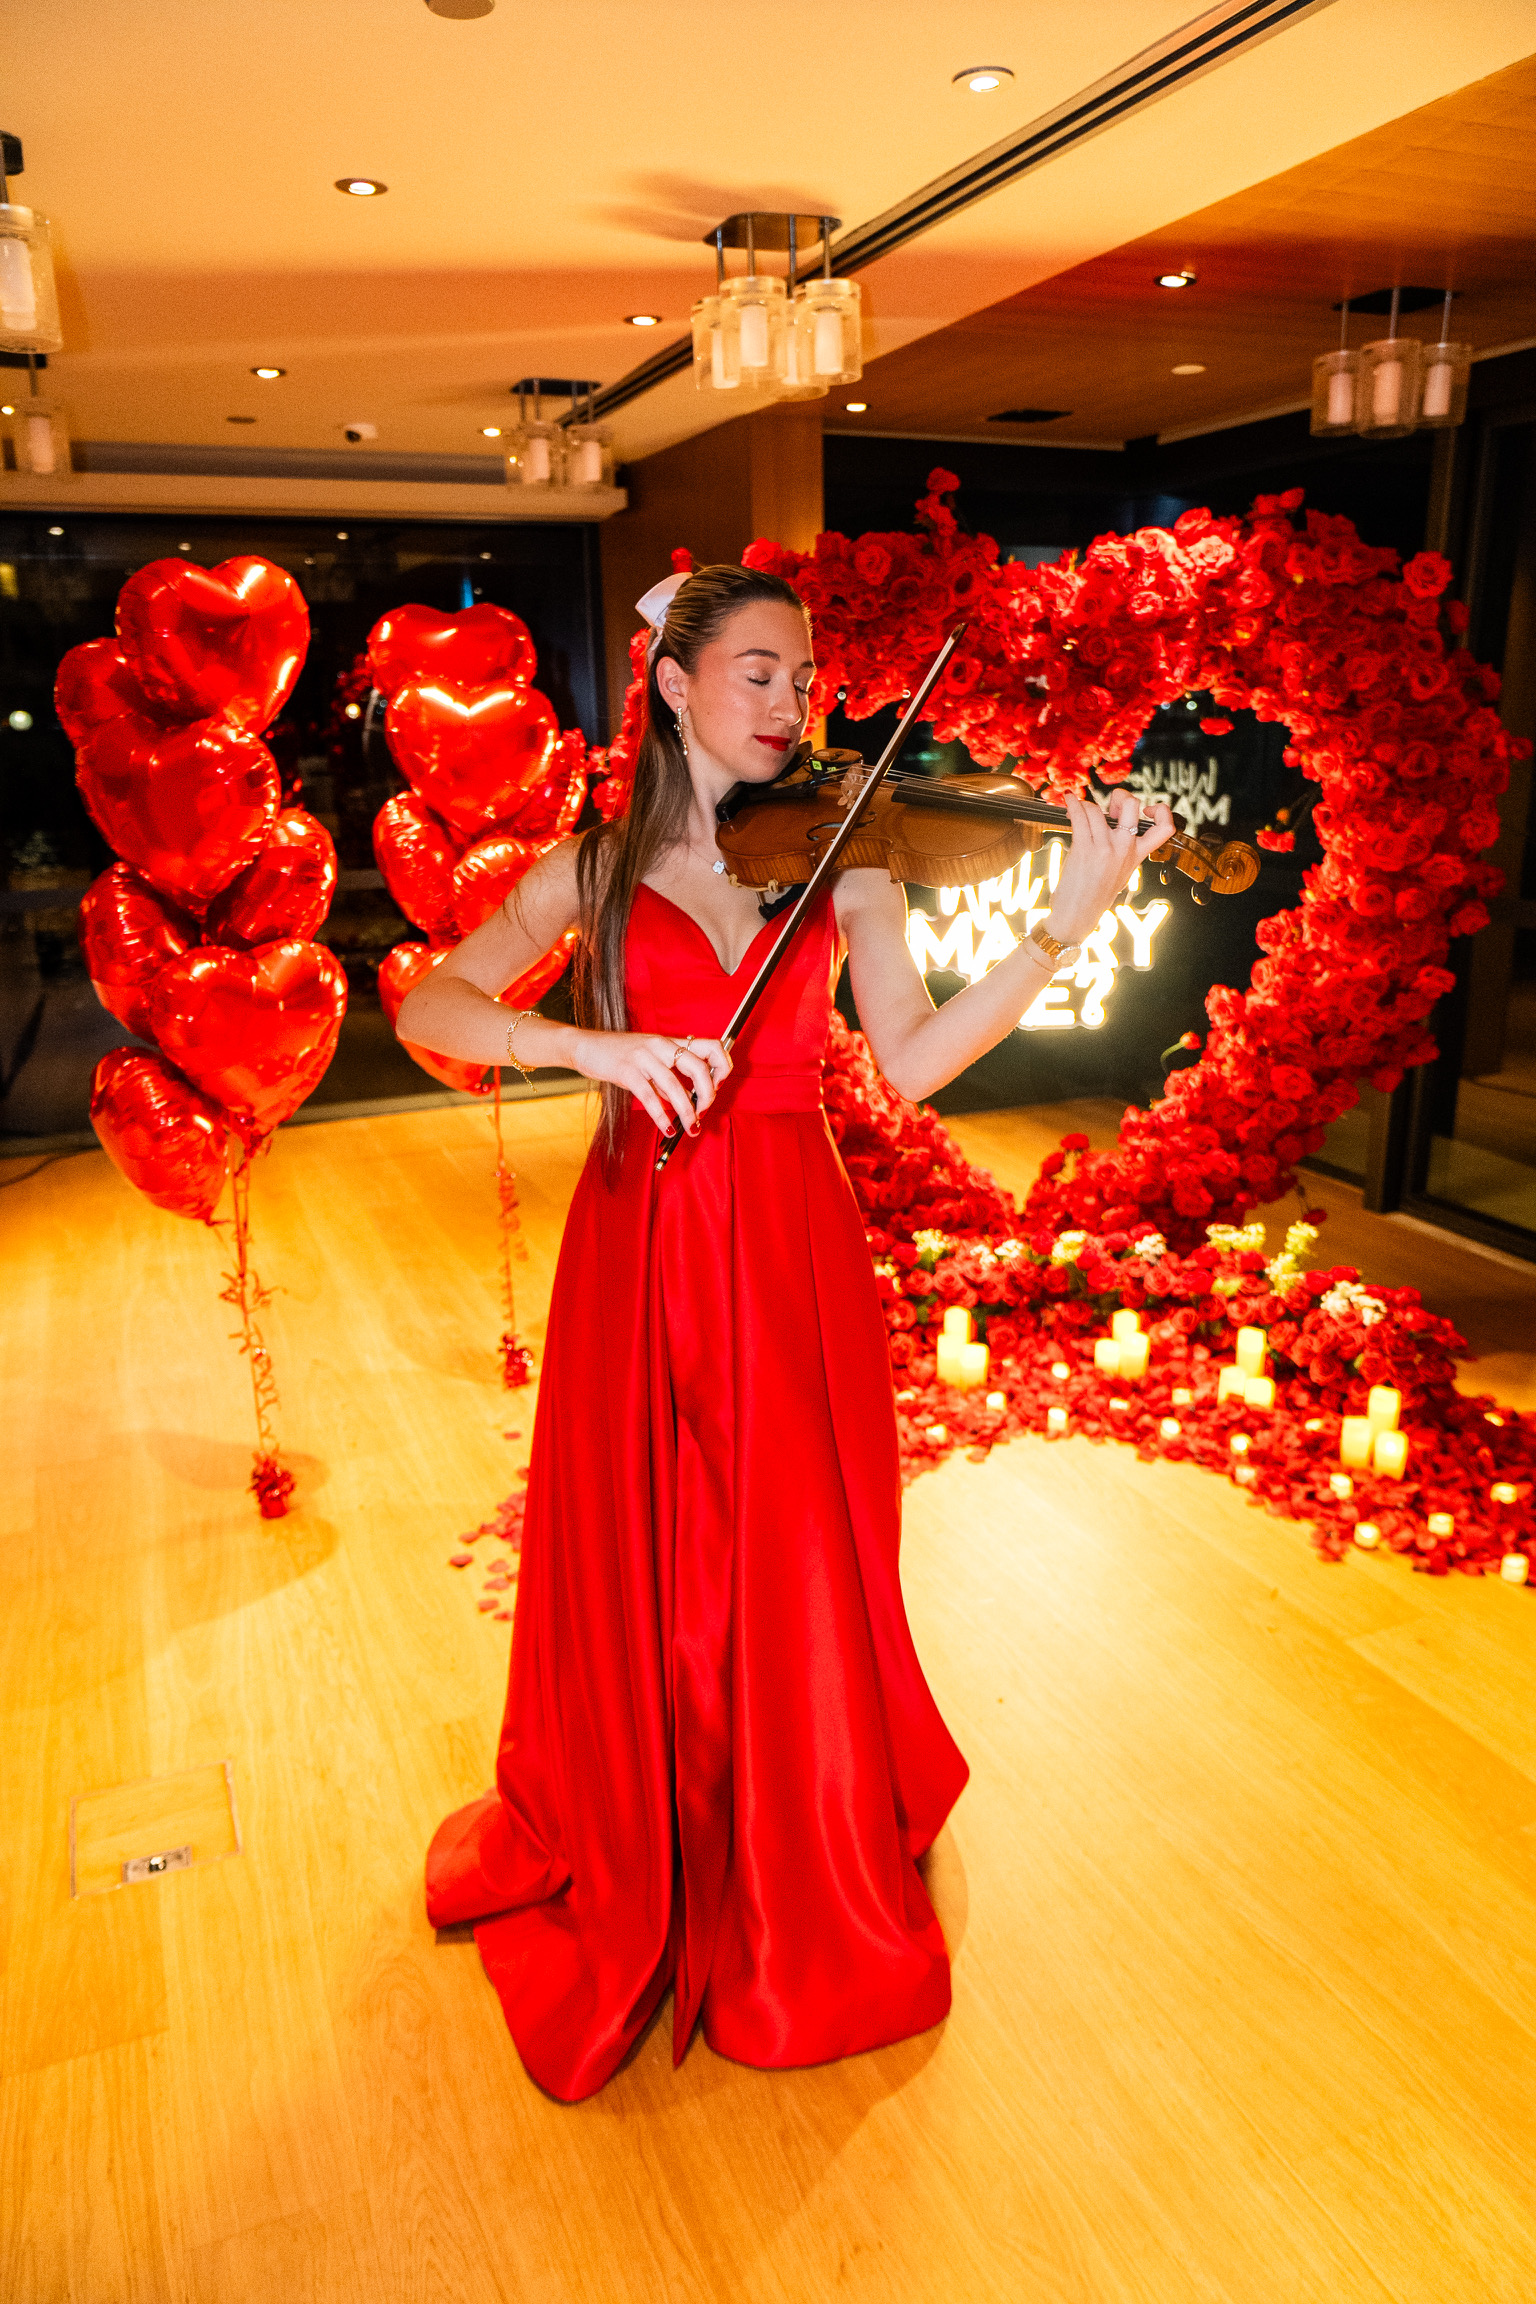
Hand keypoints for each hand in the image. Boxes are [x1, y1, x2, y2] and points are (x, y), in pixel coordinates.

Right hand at [568, 1028, 730, 1136]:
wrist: (586, 1046)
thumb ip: (670, 1076)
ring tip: (691, 1128)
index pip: (711, 1046)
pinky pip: (650, 1097)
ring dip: (687, 1112)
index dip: (722, 1066)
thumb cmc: (620, 1054)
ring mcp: (644, 1057)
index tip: (718, 1086)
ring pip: (675, 1087)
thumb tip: (690, 1100)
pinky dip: (662, 1117)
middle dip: (708, 1094)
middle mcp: (661, 1046)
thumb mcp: (650, 1059)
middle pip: (699, 1067)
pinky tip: (667, 1128)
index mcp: (671, 1041)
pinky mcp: (627, 1071)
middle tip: (704, 1112)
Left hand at [1046, 790, 1176, 944]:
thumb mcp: (1120, 873)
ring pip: (1097, 809)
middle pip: (1132, 805)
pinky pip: (1079, 816)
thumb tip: (1113, 822)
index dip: (1162, 811)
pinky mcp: (1084, 849)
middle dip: (1119, 796)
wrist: (1078, 915)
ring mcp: (1105, 848)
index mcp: (1137, 855)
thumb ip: (1123, 850)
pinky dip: (1072, 805)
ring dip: (1085, 805)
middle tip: (1108, 807)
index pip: (1165, 828)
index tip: (1146, 809)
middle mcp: (1124, 849)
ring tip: (1078, 810)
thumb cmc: (1095, 895)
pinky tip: (1069, 802)